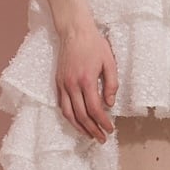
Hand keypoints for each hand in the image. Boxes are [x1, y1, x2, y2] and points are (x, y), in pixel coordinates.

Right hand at [55, 19, 118, 143]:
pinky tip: (78, 122)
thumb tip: (109, 104)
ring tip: (89, 135)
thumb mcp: (109, 62)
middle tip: (102, 139)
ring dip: (79, 128)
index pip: (95, 109)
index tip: (110, 129)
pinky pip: (62, 105)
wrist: (74, 30)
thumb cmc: (94, 44)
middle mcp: (72, 85)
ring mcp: (63, 84)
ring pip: (69, 114)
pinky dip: (70, 117)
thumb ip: (111, 84)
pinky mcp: (58, 83)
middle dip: (92, 130)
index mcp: (86, 80)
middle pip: (82, 116)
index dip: (102, 122)